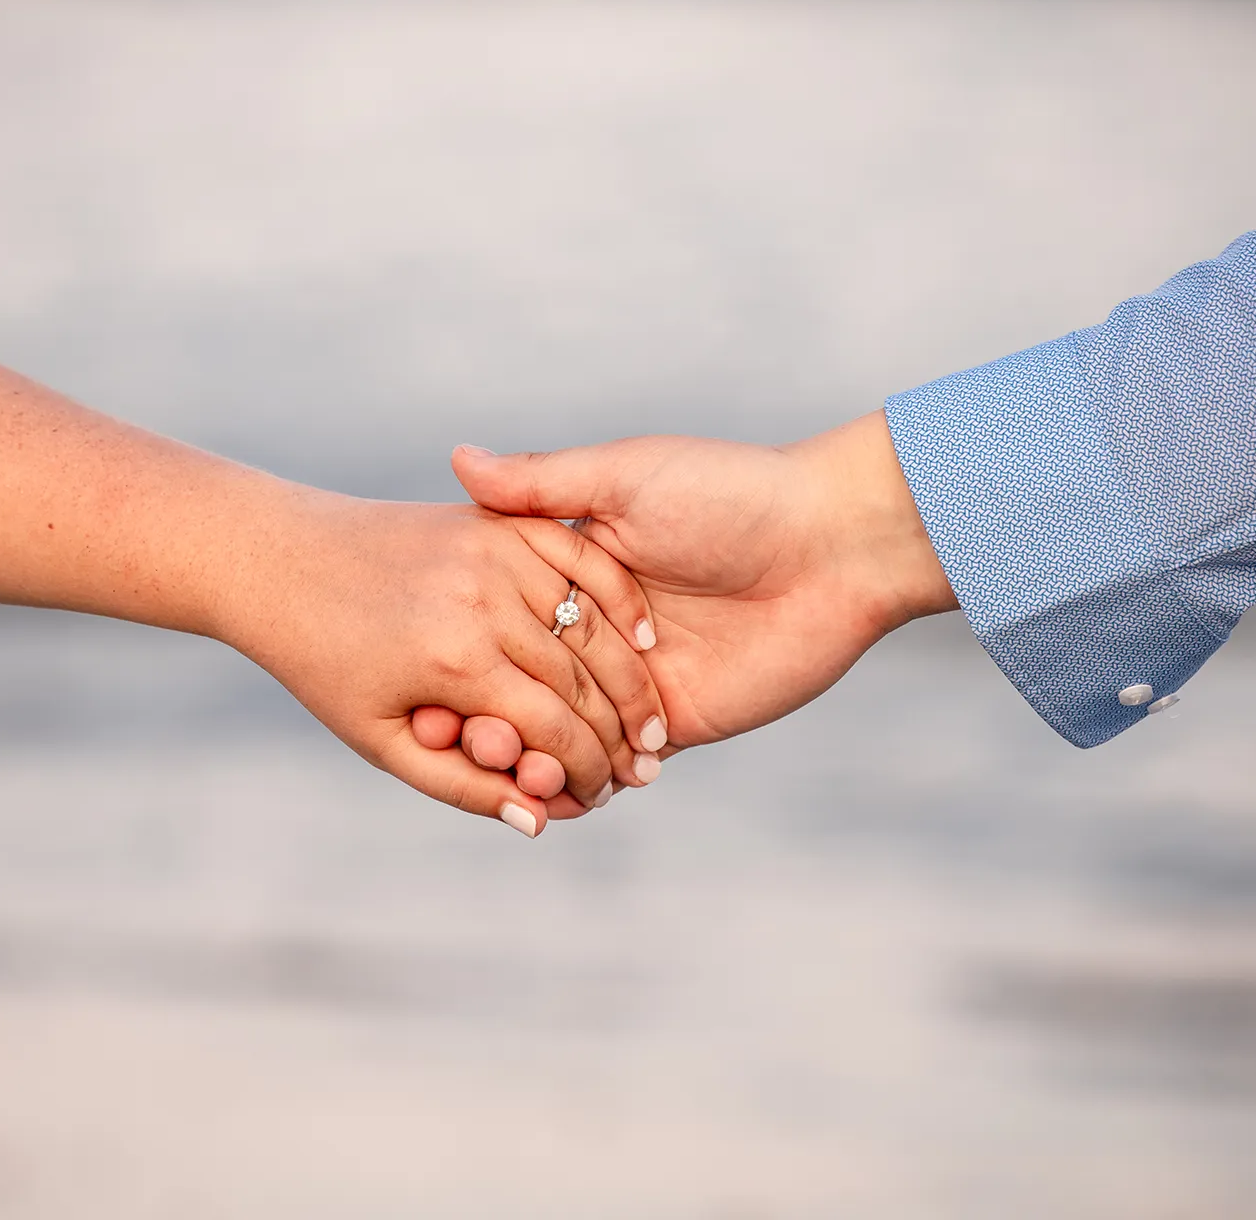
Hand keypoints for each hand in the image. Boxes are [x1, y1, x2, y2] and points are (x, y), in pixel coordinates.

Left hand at [216, 487, 666, 832]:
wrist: (281, 559)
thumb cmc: (324, 663)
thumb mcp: (380, 740)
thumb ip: (460, 785)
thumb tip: (539, 820)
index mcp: (453, 661)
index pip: (555, 730)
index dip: (588, 772)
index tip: (602, 799)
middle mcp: (483, 599)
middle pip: (585, 680)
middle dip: (621, 734)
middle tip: (644, 767)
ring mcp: (495, 551)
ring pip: (594, 623)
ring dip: (633, 675)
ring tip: (651, 719)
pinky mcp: (499, 520)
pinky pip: (582, 559)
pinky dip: (619, 598)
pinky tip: (644, 637)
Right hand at [417, 412, 956, 759]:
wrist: (834, 546)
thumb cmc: (731, 495)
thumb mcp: (627, 479)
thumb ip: (544, 483)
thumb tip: (458, 459)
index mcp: (571, 572)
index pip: (494, 624)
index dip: (458, 654)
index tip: (422, 681)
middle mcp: (594, 630)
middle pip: (519, 688)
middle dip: (490, 719)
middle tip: (468, 738)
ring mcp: (634, 683)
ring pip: (561, 736)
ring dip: (531, 759)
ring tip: (516, 771)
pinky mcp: (677, 724)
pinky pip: (620, 766)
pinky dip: (587, 786)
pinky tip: (561, 797)